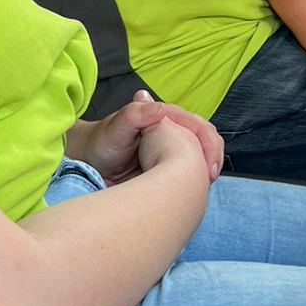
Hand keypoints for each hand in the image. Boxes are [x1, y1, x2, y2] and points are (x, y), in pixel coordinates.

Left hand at [78, 91, 223, 182]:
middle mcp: (174, 132)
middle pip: (207, 142)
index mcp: (167, 118)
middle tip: (209, 179)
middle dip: (214, 160)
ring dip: (206, 174)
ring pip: (201, 160)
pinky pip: (189, 175)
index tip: (209, 167)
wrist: (91, 162)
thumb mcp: (116, 127)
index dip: (209, 145)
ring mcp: (172, 151)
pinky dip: (194, 184)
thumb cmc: (101, 141)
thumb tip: (160, 108)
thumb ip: (136, 114)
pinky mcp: (168, 168)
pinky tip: (191, 196)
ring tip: (203, 190)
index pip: (200, 127)